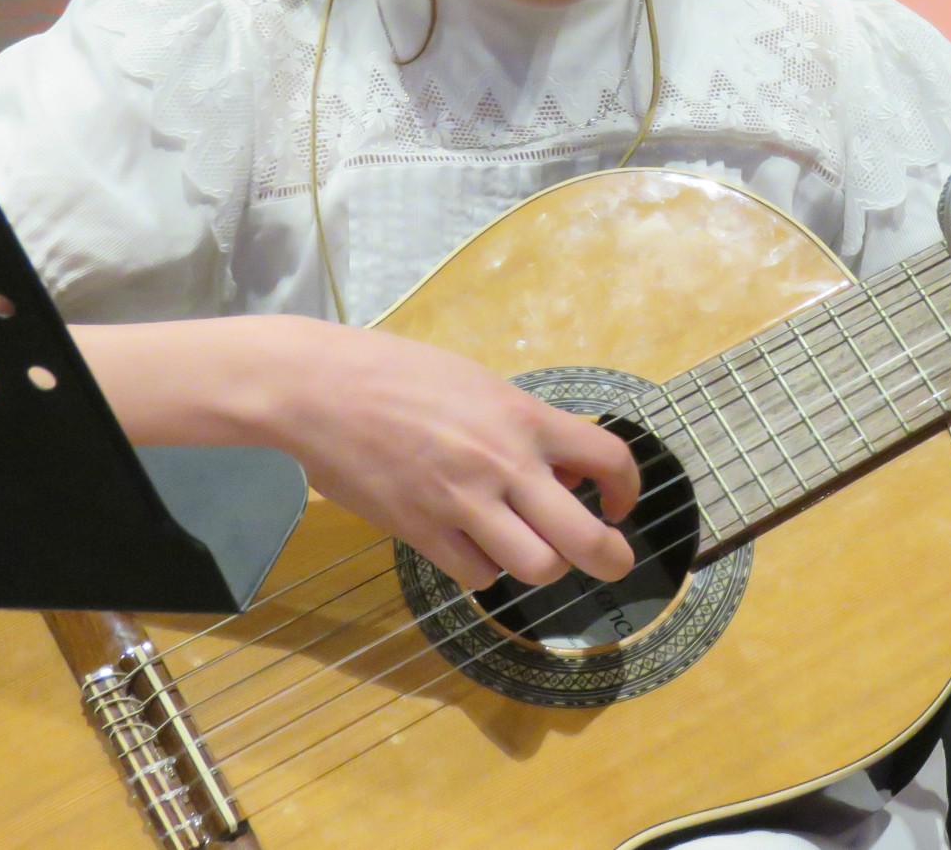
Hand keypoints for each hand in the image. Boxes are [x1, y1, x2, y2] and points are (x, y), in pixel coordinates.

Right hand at [266, 319, 640, 590]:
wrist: (321, 389)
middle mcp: (504, 464)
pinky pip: (478, 575)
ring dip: (542, 564)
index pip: (610, 458)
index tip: (618, 506)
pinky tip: (473, 545)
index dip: (629, 489)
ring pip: (537, 567)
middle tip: (611, 560)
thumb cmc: (402, 375)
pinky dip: (485, 568)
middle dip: (610, 558)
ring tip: (529, 547)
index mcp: (525, 418)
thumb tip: (567, 475)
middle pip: (585, 539)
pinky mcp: (422, 533)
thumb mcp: (481, 384)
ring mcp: (463, 503)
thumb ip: (527, 428)